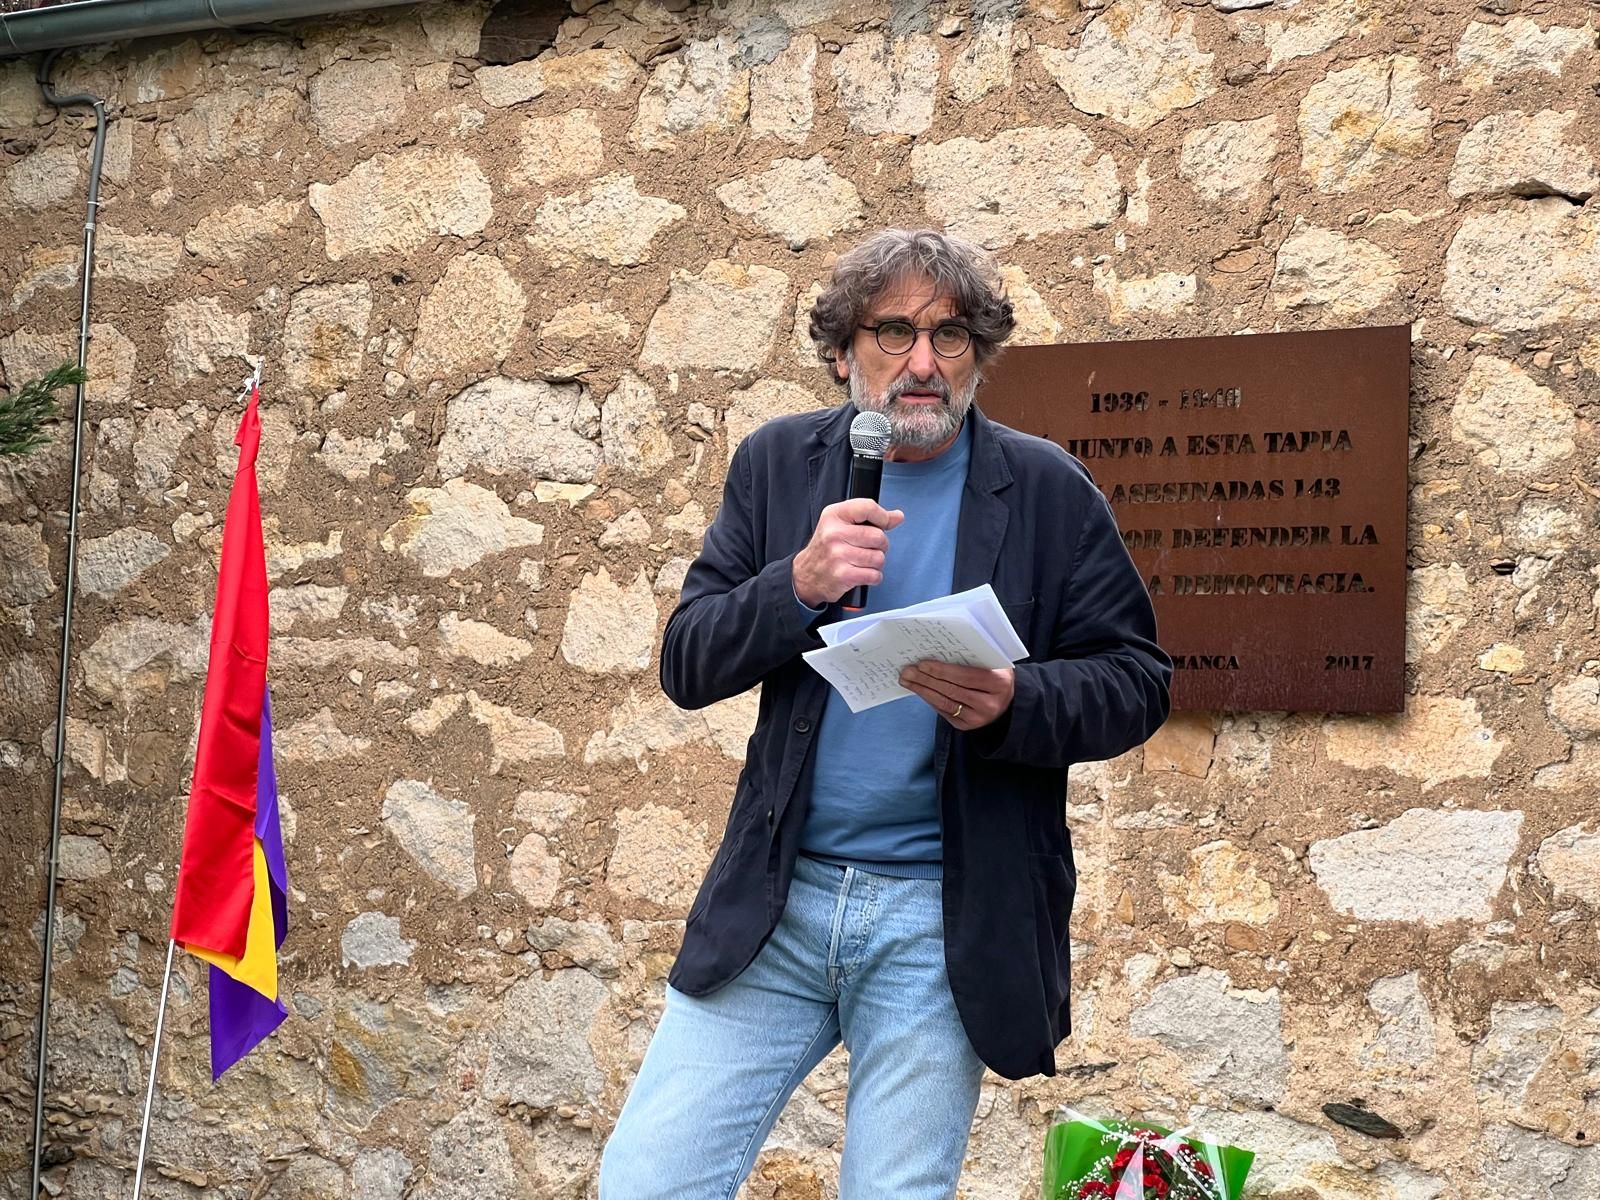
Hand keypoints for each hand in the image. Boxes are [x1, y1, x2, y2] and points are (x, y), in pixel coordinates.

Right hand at [792, 499, 904, 606]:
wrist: (807, 574)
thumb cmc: (827, 548)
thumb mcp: (841, 524)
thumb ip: (870, 517)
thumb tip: (897, 516)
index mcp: (834, 515)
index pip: (868, 507)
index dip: (882, 517)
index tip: (883, 524)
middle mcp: (834, 533)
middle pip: (878, 536)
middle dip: (880, 545)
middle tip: (868, 548)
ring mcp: (838, 555)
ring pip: (879, 557)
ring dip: (876, 563)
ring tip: (862, 562)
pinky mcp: (843, 575)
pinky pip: (874, 575)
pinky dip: (873, 577)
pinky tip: (862, 573)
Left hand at [899, 661, 1014, 729]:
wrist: (1007, 699)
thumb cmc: (995, 674)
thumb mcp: (993, 662)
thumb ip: (973, 656)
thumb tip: (939, 650)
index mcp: (999, 683)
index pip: (965, 676)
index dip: (942, 671)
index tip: (922, 664)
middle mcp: (990, 704)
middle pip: (951, 690)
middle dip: (926, 680)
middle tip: (908, 671)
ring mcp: (978, 718)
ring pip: (945, 703)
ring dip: (922, 690)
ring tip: (907, 680)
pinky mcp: (967, 726)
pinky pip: (943, 711)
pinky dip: (929, 699)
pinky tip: (919, 690)